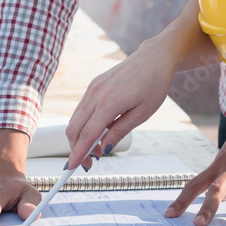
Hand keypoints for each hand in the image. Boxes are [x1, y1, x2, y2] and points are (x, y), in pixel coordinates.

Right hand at [65, 35, 178, 170]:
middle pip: (74, 129)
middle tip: (89, 163)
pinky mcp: (92, 86)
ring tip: (97, 149)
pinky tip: (98, 132)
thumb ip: (119, 132)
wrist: (154, 58)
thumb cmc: (153, 84)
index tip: (71, 168)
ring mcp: (92, 89)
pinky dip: (84, 125)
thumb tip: (103, 150)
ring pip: (75, 120)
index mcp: (109, 103)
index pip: (87, 134)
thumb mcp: (142, 114)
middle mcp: (95, 94)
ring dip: (80, 138)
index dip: (78, 153)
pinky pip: (81, 110)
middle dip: (77, 149)